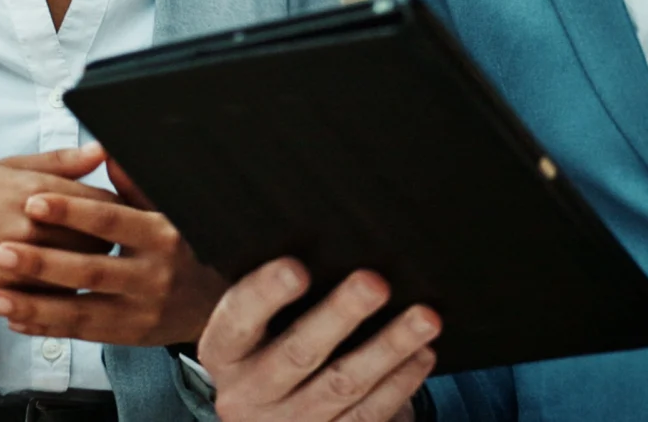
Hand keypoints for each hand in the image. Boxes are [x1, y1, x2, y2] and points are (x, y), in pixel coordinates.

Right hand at [0, 145, 119, 310]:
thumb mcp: (4, 168)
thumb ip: (58, 162)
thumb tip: (102, 151)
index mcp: (34, 191)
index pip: (103, 204)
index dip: (114, 210)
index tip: (112, 215)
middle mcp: (30, 227)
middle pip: (100, 241)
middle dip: (104, 240)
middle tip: (94, 240)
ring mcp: (19, 265)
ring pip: (81, 274)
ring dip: (85, 270)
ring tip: (75, 261)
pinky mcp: (7, 296)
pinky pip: (54, 301)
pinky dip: (60, 293)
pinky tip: (50, 283)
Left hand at [0, 159, 228, 346]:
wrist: (221, 302)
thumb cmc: (186, 248)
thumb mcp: (170, 211)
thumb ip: (135, 186)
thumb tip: (106, 153)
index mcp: (162, 234)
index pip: (111, 220)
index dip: (72, 211)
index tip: (33, 200)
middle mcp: (154, 275)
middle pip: (91, 269)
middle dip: (42, 262)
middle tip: (0, 251)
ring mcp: (142, 310)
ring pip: (81, 309)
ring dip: (35, 305)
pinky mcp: (130, 335)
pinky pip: (82, 332)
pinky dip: (47, 328)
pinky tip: (15, 319)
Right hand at [198, 260, 436, 421]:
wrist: (274, 412)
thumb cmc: (273, 339)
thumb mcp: (258, 323)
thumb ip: (276, 292)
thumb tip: (336, 242)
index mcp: (223, 353)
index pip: (237, 320)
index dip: (264, 294)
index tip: (295, 268)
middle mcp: (247, 395)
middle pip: (297, 354)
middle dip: (340, 316)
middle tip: (375, 283)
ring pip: (342, 386)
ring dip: (388, 348)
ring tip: (424, 317)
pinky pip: (367, 415)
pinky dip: (399, 382)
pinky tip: (422, 353)